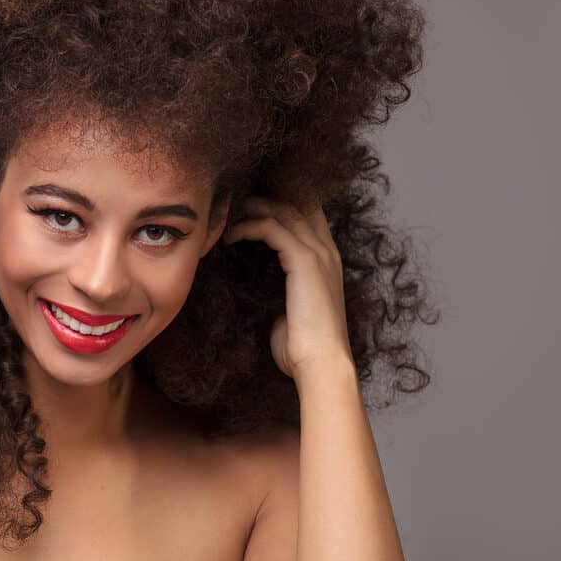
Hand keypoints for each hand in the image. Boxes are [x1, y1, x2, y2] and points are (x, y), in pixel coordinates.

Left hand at [222, 197, 351, 380]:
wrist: (321, 362)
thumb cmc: (303, 345)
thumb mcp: (293, 307)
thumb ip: (284, 287)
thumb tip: (260, 282)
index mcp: (328, 261)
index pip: (310, 215)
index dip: (283, 204)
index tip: (253, 206)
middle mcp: (327, 251)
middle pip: (297, 204)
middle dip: (266, 198)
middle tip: (238, 202)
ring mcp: (319, 254)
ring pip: (285, 211)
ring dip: (254, 208)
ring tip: (232, 213)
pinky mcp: (305, 261)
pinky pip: (273, 228)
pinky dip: (249, 226)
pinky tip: (231, 236)